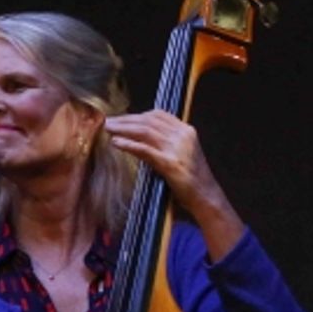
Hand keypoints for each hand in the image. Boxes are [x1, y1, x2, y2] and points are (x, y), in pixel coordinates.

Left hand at [105, 110, 245, 259]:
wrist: (205, 197)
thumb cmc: (190, 178)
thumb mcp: (180, 153)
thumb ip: (165, 142)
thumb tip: (138, 136)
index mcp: (186, 131)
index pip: (158, 115)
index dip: (136, 115)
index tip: (120, 118)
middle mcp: (183, 136)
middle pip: (148, 121)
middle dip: (125, 120)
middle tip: (107, 120)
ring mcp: (177, 149)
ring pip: (145, 132)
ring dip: (123, 129)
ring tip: (107, 128)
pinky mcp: (170, 163)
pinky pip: (145, 150)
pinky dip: (128, 144)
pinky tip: (116, 143)